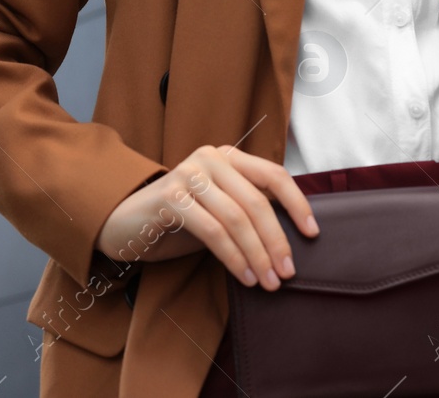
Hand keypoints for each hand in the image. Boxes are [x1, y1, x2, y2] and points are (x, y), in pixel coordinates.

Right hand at [95, 144, 318, 290]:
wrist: (126, 222)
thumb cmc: (179, 219)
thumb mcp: (219, 210)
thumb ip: (248, 210)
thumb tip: (290, 240)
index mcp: (227, 157)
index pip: (273, 175)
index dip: (297, 204)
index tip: (312, 233)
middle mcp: (210, 158)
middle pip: (257, 202)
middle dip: (277, 241)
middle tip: (287, 272)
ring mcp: (188, 174)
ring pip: (237, 219)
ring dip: (257, 255)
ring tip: (268, 282)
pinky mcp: (171, 197)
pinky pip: (213, 231)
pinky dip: (232, 257)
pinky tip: (244, 276)